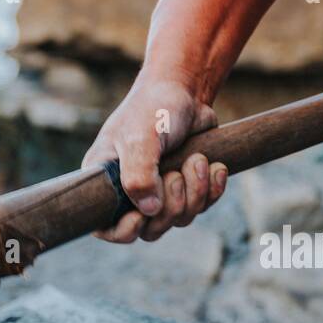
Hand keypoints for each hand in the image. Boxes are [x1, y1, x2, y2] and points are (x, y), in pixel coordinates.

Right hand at [82, 77, 227, 242]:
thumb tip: (149, 211)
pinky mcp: (187, 187)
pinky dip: (213, 190)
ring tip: (198, 160)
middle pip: (152, 229)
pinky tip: (216, 167)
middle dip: (172, 204)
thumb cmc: (154, 108)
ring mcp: (161, 191)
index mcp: (107, 180)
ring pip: (180, 218)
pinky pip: (202, 206)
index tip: (141, 216)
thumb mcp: (140, 138)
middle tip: (177, 173)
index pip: (106, 227)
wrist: (185, 91)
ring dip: (195, 192)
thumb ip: (138, 175)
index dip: (124, 231)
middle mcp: (132, 190)